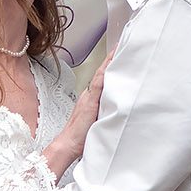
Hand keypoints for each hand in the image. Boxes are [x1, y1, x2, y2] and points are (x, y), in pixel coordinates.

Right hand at [44, 54, 109, 174]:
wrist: (67, 146)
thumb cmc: (80, 139)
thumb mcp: (95, 123)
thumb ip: (104, 114)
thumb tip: (117, 111)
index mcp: (91, 99)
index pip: (103, 78)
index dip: (111, 65)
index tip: (120, 53)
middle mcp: (89, 95)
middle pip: (104, 73)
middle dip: (113, 59)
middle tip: (124, 45)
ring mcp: (89, 97)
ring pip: (103, 74)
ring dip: (111, 60)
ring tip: (121, 47)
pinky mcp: (90, 101)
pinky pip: (100, 81)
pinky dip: (106, 70)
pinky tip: (112, 61)